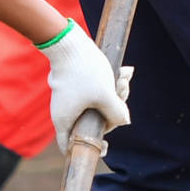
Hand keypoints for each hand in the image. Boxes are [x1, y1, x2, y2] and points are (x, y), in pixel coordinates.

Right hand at [41, 23, 130, 140]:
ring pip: (97, 103)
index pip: (70, 146)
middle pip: (93, 122)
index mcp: (65, 121)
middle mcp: (65, 112)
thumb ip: (116, 113)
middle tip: (122, 89)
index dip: (89, 149)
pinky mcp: (75, 84)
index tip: (106, 145)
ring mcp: (69, 98)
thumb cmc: (84, 71)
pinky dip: (108, 84)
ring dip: (115, 92)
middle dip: (113, 108)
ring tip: (124, 75)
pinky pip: (95, 90)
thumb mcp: (105, 95)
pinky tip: (124, 70)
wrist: (68, 41)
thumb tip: (124, 122)